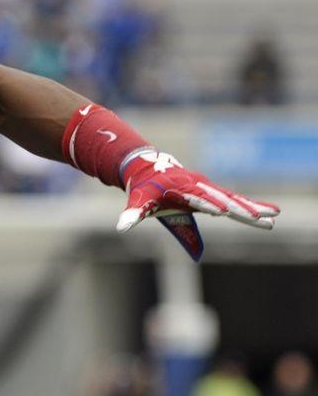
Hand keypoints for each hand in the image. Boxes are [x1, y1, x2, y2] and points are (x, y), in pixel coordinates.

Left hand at [117, 149, 279, 259]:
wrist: (148, 168)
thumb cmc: (143, 188)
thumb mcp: (137, 201)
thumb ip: (132, 214)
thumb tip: (121, 228)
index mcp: (181, 189)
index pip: (198, 199)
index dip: (210, 204)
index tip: (224, 211)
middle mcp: (199, 186)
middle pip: (222, 198)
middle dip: (240, 208)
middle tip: (260, 218)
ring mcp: (208, 187)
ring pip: (233, 198)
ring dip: (252, 208)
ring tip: (274, 216)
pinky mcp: (212, 190)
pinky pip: (235, 198)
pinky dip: (251, 205)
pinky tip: (270, 212)